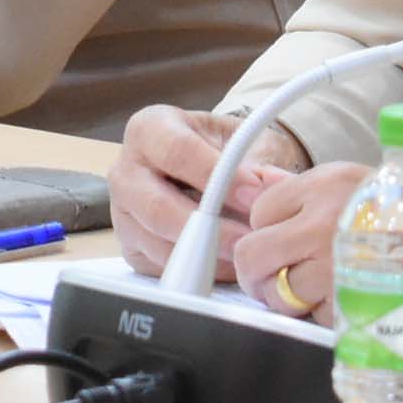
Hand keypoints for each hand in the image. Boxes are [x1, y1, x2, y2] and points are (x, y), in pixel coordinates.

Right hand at [104, 106, 302, 282]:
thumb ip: (260, 162)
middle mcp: (127, 170)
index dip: (214, 175)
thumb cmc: (226, 150)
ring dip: (207, 257)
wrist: (213, 168)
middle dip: (209, 229)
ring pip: (158, 244)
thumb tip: (279, 185)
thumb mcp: (247, 142)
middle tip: (249, 239)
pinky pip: (161, 267)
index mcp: (149, 129)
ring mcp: (124, 212)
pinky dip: (198, 272)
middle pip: (158, 207)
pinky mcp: (132, 246)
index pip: (176, 152)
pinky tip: (227, 264)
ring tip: (246, 255)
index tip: (253, 194)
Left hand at [230, 162, 370, 317]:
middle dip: (255, 270)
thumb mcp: (348, 182)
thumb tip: (257, 181)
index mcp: (323, 188)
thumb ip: (298, 187)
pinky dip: (320, 313)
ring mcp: (334, 270)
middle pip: (251, 255)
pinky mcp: (348, 306)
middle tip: (269, 274)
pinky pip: (311, 318)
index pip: (258, 212)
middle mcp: (322, 227)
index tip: (282, 234)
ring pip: (276, 293)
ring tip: (311, 287)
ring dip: (286, 296)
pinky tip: (338, 297)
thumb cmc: (396, 213)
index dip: (265, 227)